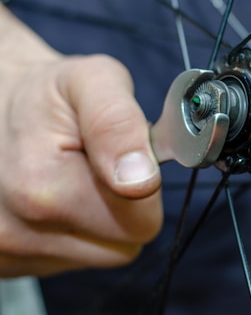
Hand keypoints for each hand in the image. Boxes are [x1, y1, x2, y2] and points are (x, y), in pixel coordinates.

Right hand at [0, 7, 162, 276]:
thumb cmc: (45, 92)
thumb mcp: (92, 80)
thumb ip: (119, 124)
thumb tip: (142, 180)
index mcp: (43, 191)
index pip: (140, 227)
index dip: (143, 189)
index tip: (120, 158)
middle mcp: (16, 234)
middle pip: (121, 248)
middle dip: (121, 207)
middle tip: (93, 163)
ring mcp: (5, 253)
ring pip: (96, 254)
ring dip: (94, 219)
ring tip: (67, 175)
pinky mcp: (2, 263)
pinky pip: (67, 259)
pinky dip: (68, 231)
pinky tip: (49, 194)